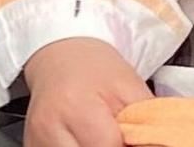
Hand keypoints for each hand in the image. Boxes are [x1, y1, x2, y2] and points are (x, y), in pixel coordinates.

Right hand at [21, 37, 153, 146]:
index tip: (132, 136)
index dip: (125, 144)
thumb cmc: (95, 67)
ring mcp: (36, 141)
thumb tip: (161, 137)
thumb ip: (146, 119)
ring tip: (100, 133)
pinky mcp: (33, 146)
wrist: (61, 55)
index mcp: (75, 107)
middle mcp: (48, 128)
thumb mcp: (130, 86)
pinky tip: (85, 138)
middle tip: (117, 134)